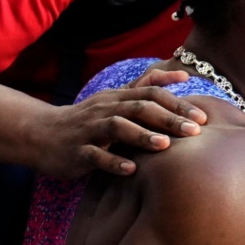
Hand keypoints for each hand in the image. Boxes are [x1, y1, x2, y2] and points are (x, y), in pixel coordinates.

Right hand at [37, 68, 205, 178]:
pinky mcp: (76, 151)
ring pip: (116, 127)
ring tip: (164, 145)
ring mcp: (90, 130)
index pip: (151, 94)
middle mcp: (105, 109)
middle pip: (139, 108)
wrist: (41, 133)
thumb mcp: (115, 99)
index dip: (177, 104)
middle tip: (194, 131)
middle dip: (168, 119)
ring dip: (141, 136)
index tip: (203, 118)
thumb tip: (181, 74)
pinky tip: (130, 170)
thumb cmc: (88, 119)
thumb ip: (146, 86)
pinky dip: (113, 162)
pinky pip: (95, 156)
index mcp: (117, 98)